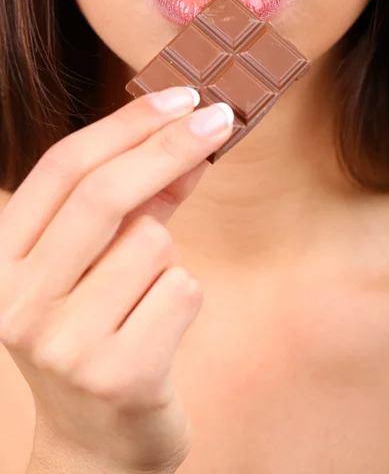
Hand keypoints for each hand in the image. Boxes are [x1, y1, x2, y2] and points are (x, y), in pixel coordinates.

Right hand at [0, 87, 232, 473]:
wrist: (96, 443)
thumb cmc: (98, 333)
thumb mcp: (100, 263)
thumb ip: (138, 204)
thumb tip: (189, 143)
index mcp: (2, 262)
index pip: (62, 169)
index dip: (126, 125)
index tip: (180, 97)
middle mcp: (17, 301)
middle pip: (103, 195)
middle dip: (170, 146)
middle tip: (220, 117)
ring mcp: (62, 342)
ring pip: (152, 244)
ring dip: (166, 258)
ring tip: (144, 299)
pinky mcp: (118, 374)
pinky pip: (181, 290)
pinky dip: (182, 298)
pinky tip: (157, 331)